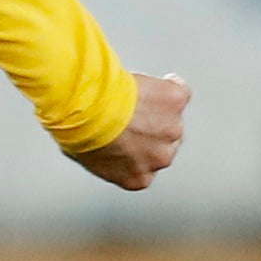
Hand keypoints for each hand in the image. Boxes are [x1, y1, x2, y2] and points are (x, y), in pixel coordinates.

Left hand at [75, 71, 188, 191]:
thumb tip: (102, 146)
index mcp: (139, 178)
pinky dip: (169, 85)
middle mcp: (160, 159)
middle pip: (164, 143)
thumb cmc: (81, 131)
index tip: (128, 135)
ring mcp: (172, 130)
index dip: (138, 146)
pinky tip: (153, 82)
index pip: (146, 165)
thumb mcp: (88, 157)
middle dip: (150, 128)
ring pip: (172, 118)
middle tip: (130, 113)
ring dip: (158, 107)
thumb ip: (107, 158)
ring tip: (135, 96)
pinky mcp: (176, 103)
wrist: (88, 109)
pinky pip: (179, 92)